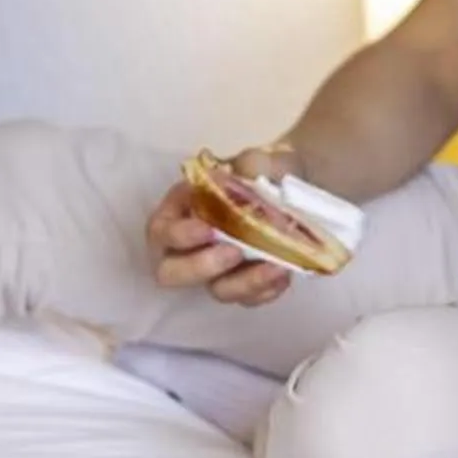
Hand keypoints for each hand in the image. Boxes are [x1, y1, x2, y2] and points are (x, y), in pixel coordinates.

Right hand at [145, 143, 297, 305]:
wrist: (295, 186)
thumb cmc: (263, 170)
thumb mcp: (256, 158)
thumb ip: (251, 165)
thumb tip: (252, 176)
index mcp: (181, 210)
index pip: (161, 231)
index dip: (179, 236)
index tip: (208, 230)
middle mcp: (190, 245)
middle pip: (172, 273)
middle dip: (200, 267)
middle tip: (234, 253)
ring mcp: (217, 269)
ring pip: (216, 291)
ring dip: (243, 284)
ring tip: (275, 267)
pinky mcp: (244, 283)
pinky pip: (249, 298)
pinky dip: (266, 290)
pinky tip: (285, 276)